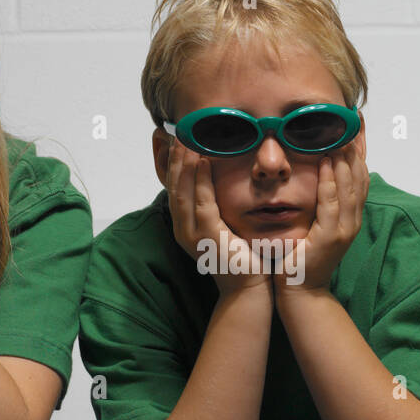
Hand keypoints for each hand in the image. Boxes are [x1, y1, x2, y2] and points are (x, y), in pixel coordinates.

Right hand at [164, 138, 271, 297]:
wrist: (248, 287)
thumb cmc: (240, 254)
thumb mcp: (223, 223)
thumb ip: (216, 203)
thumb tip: (215, 176)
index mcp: (184, 224)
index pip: (174, 187)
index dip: (172, 162)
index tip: (174, 138)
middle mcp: (182, 228)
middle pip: (173, 186)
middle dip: (173, 158)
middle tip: (176, 132)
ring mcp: (192, 234)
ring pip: (182, 192)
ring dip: (183, 164)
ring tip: (185, 141)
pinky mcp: (208, 238)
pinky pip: (202, 204)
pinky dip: (200, 181)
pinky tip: (202, 162)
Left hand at [276, 141, 368, 297]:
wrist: (300, 291)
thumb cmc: (301, 258)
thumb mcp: (314, 224)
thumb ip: (320, 203)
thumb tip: (318, 176)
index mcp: (350, 217)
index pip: (360, 177)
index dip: (360, 151)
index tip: (358, 126)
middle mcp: (353, 221)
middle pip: (360, 177)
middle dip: (357, 147)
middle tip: (353, 121)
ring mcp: (344, 230)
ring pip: (349, 187)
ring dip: (344, 159)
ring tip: (340, 134)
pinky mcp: (330, 238)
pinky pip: (331, 203)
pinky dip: (329, 181)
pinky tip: (325, 162)